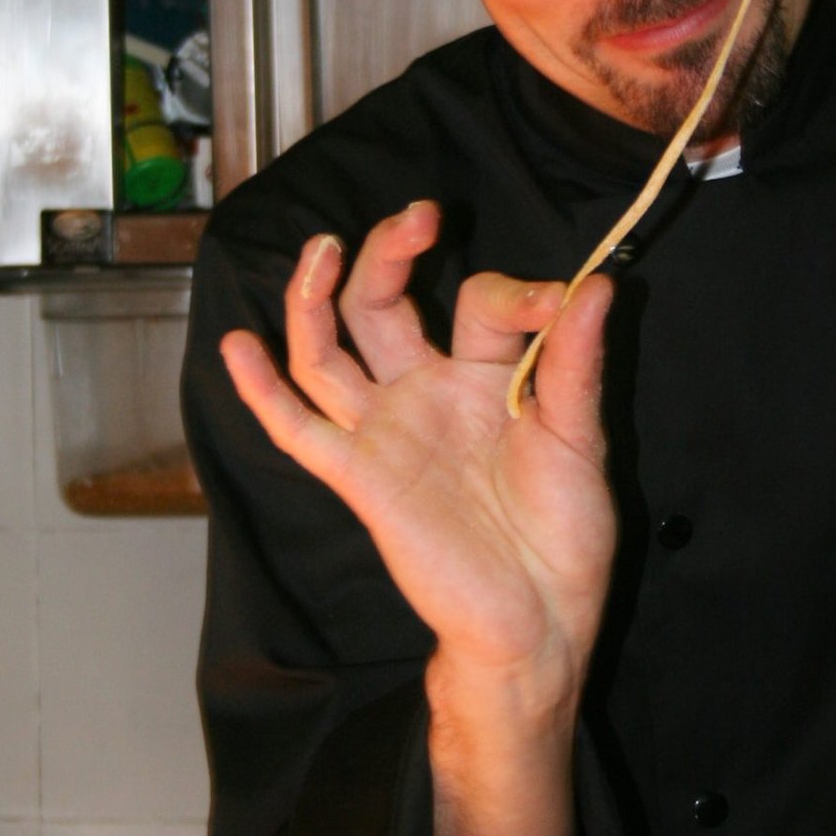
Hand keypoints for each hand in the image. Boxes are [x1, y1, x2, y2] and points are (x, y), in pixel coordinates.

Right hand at [221, 204, 616, 722]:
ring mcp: (387, 432)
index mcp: (485, 374)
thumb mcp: (580, 437)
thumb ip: (575, 361)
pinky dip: (263, 389)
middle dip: (390, 253)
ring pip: (329, 351)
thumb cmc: (566, 533)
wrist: (541, 619)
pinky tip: (238, 346)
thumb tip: (597, 283)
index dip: (519, 291)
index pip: (481, 300)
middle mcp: (427, 392)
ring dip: (316, 297)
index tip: (561, 301)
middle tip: (417, 216)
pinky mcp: (360, 478)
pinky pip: (299, 429)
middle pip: (382, 303)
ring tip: (321, 247)